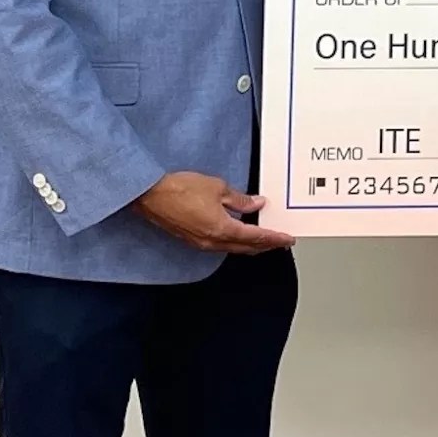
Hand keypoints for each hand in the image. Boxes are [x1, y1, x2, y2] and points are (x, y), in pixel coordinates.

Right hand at [134, 171, 295, 252]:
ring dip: (251, 245)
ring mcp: (201, 243)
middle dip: (266, 245)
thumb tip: (256, 204)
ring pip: (234, 248)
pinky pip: (221, 245)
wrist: (150, 195)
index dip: (274, 238)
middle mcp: (213, 241)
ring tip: (264, 239)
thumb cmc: (180, 189)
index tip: (287, 239)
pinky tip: (239, 235)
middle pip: (247, 248)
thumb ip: (240, 199)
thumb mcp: (218, 188)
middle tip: (281, 241)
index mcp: (223, 229)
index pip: (256, 238)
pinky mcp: (193, 240)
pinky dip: (236, 242)